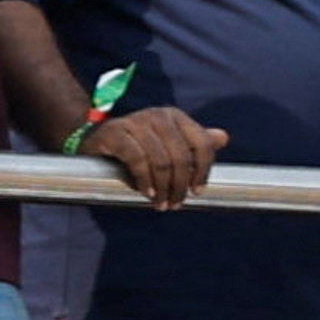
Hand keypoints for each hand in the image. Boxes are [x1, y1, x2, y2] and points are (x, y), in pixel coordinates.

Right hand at [83, 103, 222, 205]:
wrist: (95, 140)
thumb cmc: (137, 146)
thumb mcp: (167, 144)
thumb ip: (193, 143)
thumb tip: (223, 137)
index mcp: (175, 116)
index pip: (201, 143)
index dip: (203, 170)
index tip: (198, 191)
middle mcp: (157, 115)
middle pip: (181, 155)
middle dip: (180, 184)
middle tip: (176, 204)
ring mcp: (135, 121)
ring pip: (160, 159)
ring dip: (163, 187)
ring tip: (161, 204)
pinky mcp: (115, 132)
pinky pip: (137, 159)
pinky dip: (145, 180)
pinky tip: (147, 192)